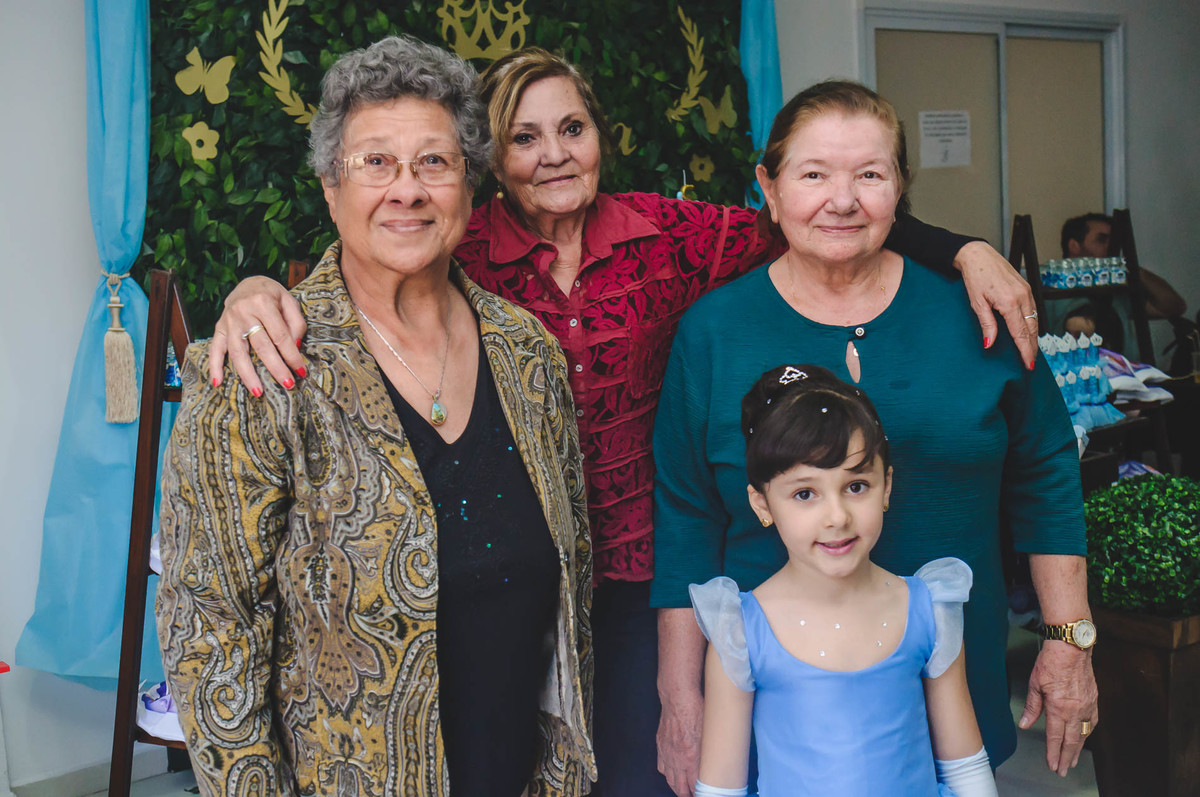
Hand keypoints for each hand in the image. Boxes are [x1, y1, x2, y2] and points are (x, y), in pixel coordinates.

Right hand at [208, 277, 306, 394]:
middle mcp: (243, 312)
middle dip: (275, 367)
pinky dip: (214, 366)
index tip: (301, 371)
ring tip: (258, 392)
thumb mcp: (289, 301)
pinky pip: (214, 348)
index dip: (292, 355)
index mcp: (263, 303)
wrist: (248, 284)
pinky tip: (218, 382)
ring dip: (247, 374)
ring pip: (237, 351)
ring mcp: (228, 321)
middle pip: (261, 346)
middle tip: (287, 384)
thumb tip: (294, 347)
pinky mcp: (219, 328)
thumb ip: (296, 323)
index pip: (280, 335)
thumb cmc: (272, 295)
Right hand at [657, 690, 703, 796]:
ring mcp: (667, 753)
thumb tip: (716, 761)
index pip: (694, 785)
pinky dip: (667, 774)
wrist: (678, 698)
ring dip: (677, 787)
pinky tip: (671, 774)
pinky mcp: (661, 745)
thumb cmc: (695, 711)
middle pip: (680, 787)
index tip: (703, 793)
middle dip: (687, 794)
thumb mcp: (709, 733)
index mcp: (691, 757)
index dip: (699, 793)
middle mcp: (677, 759)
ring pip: (670, 779)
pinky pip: (662, 766)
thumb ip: (710, 751)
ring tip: (683, 790)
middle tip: (694, 794)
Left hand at [955, 240, 1039, 367]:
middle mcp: (1023, 297)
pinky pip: (1033, 310)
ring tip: (1029, 351)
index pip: (1021, 333)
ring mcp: (1027, 292)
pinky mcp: (1027, 288)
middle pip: (1032, 329)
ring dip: (1033, 337)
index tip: (1027, 364)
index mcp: (1010, 303)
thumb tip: (990, 344)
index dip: (1025, 350)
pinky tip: (1028, 332)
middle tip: (1029, 363)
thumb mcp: (977, 304)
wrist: (979, 256)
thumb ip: (987, 325)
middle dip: (1031, 347)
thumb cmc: (975, 278)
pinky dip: (1032, 324)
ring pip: (1035, 320)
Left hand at [1019, 640, 1097, 775]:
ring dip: (1078, 749)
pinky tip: (1084, 737)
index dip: (1053, 754)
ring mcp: (1087, 705)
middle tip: (1063, 771)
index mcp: (1059, 708)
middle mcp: (1076, 710)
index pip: (1056, 737)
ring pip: (1084, 734)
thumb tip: (1026, 724)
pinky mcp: (1094, 699)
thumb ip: (1032, 707)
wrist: (1072, 646)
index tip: (1052, 765)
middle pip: (1071, 741)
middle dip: (1066, 758)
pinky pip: (1092, 722)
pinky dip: (1088, 733)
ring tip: (1072, 760)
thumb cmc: (1051, 662)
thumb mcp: (1034, 684)